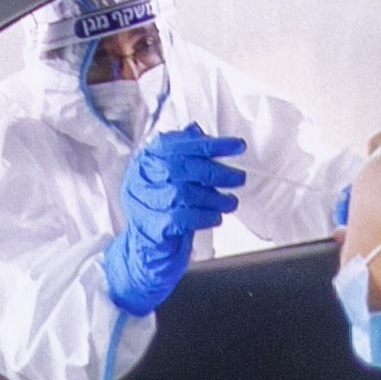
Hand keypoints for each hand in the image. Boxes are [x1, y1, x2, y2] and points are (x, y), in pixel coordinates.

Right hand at [96, 126, 248, 318]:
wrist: (145, 249)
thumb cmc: (162, 209)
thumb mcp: (171, 177)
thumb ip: (182, 153)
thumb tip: (198, 131)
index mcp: (146, 159)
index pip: (180, 144)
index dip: (212, 144)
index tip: (237, 146)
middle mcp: (141, 178)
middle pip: (183, 167)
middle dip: (217, 171)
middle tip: (239, 178)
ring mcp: (145, 203)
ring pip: (186, 193)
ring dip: (216, 197)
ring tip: (230, 202)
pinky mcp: (153, 227)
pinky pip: (185, 218)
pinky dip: (207, 216)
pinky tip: (215, 217)